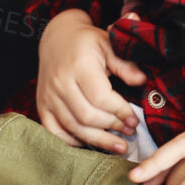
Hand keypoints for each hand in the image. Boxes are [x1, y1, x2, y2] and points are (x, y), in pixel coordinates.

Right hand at [37, 8, 145, 153]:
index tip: (134, 120)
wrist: (57, 38)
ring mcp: (48, 96)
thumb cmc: (87, 42)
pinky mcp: (42, 106)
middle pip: (86, 116)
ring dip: (97, 140)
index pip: (100, 97)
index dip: (120, 111)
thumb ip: (125, 64)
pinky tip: (90, 144)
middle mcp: (60, 83)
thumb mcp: (108, 44)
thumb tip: (142, 81)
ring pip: (72, 127)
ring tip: (118, 145)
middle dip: (111, 128)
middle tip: (129, 132)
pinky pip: (54, 131)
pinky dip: (72, 141)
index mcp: (79, 66)